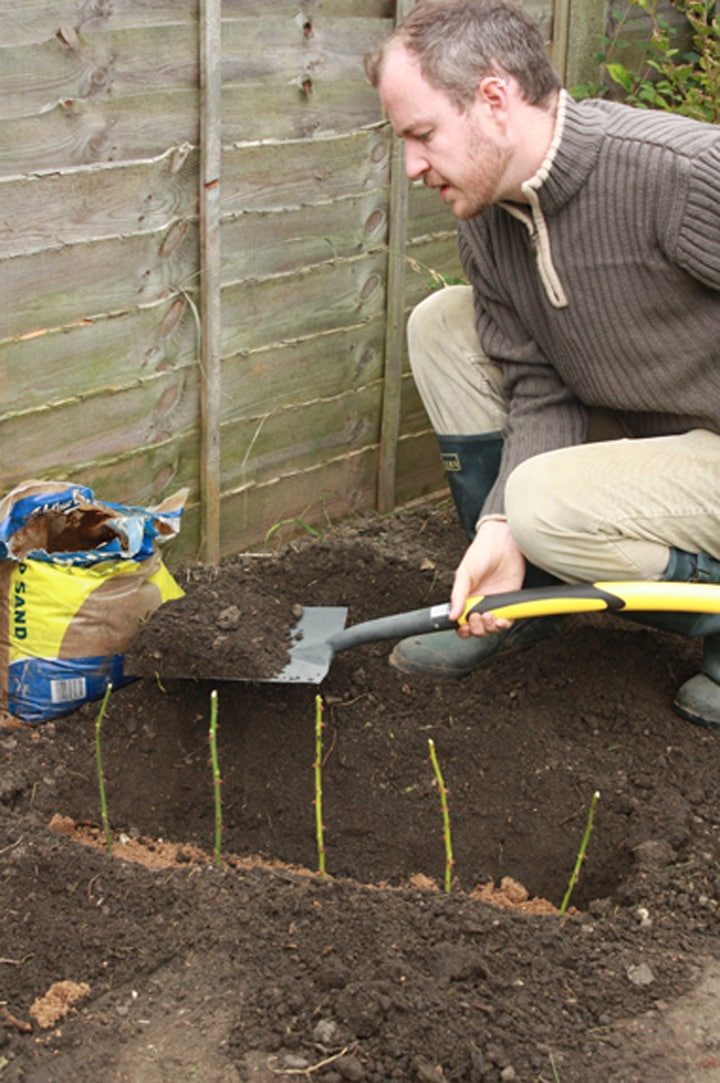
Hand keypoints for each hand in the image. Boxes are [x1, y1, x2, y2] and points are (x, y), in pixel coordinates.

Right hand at [449, 519, 525, 637]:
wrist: (504, 543)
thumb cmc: (481, 553)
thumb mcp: (465, 573)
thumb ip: (458, 595)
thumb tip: (452, 616)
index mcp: (466, 598)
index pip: (462, 622)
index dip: (463, 629)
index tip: (464, 627)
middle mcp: (481, 603)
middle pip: (477, 628)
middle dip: (476, 628)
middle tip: (476, 616)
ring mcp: (496, 604)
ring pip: (492, 628)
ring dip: (489, 628)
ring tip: (488, 615)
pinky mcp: (511, 602)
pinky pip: (507, 621)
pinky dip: (504, 625)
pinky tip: (501, 619)